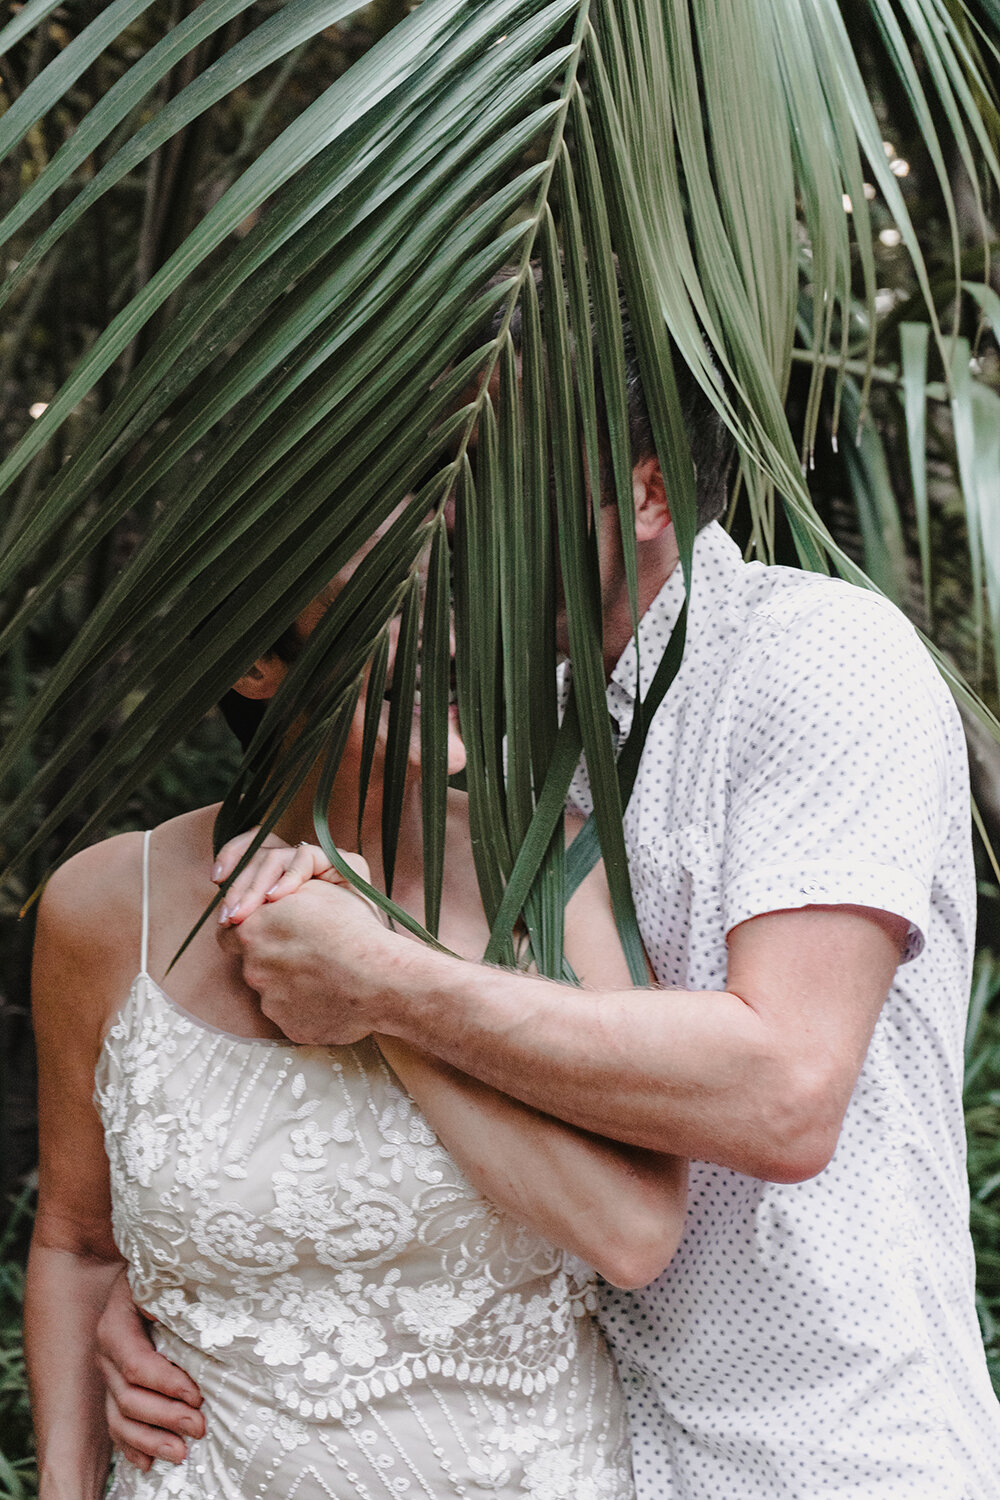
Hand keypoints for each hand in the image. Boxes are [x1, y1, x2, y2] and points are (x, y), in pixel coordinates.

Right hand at [96, 1268, 203, 1469]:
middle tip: (200, 1428)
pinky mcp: (115, 1389)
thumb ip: (174, 1297)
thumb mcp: (163, 1278)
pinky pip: (115, 1425)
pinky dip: (132, 1447)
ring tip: (181, 1454)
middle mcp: (107, 1356)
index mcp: (116, 1327)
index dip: (165, 1384)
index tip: (197, 1394)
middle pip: (129, 1399)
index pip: (136, 1365)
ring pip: (120, 1419)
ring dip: (150, 1441)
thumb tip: (206, 1311)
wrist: (139, 1273)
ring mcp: (108, 1375)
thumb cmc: (162, 1274)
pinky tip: (149, 1463)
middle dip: (166, 1417)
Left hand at [216, 842, 392, 1044]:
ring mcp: (270, 1001)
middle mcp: (254, 968)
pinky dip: (307, 1007)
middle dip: (273, 959)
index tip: (269, 931)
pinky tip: (332, 995)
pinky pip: (293, 1015)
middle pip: (253, 963)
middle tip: (306, 953)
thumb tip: (263, 901)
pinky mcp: (289, 1027)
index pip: (228, 931)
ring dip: (291, 983)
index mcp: (252, 931)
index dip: (248, 929)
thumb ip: (275, 899)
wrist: (379, 976)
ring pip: (273, 990)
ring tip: (327, 974)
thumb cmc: (349, 927)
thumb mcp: (311, 891)